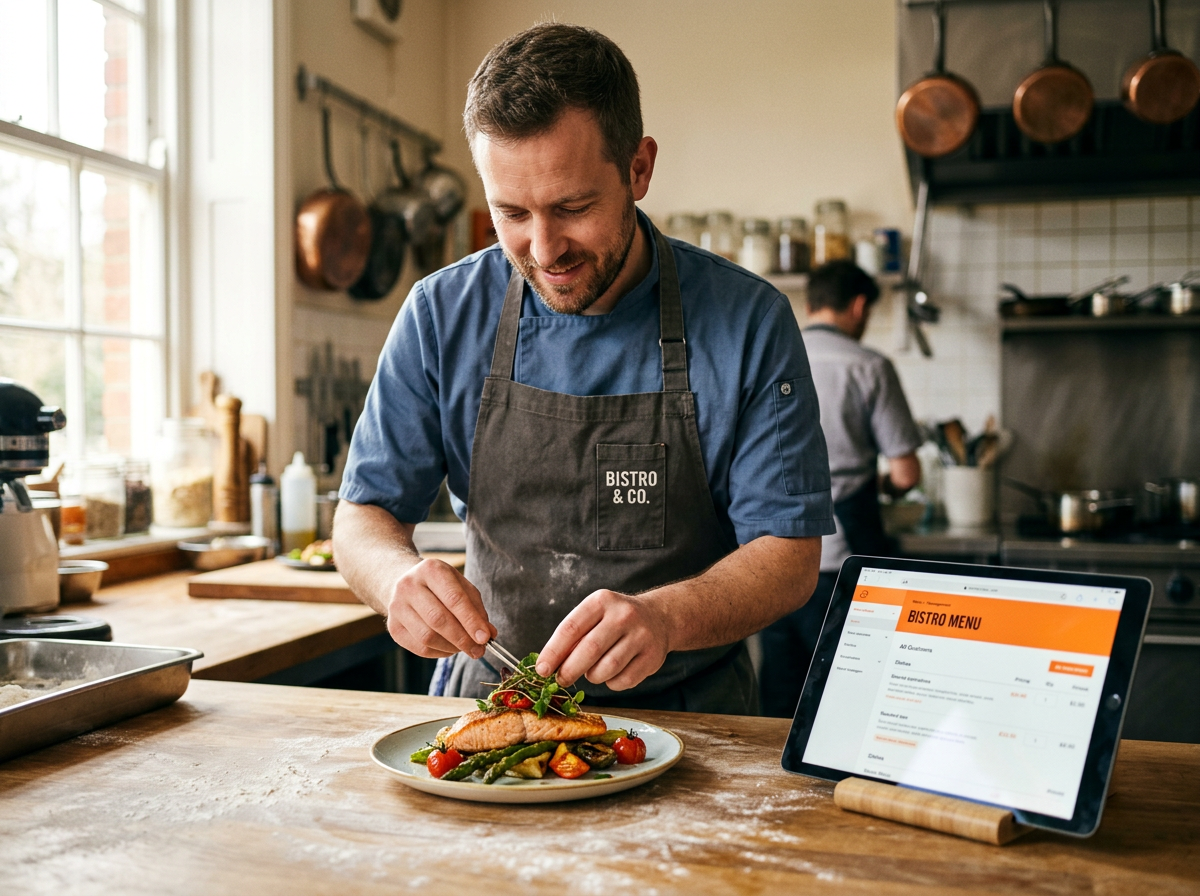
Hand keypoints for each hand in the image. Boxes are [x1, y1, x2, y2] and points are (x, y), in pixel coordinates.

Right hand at [384, 558, 495, 659]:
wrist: (405, 584)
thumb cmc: (441, 586)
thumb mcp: (462, 588)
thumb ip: (477, 610)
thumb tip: (489, 635)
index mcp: (431, 570)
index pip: (453, 598)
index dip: (471, 621)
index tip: (485, 638)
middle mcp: (409, 586)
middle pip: (438, 619)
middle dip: (462, 639)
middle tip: (479, 650)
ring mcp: (397, 607)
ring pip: (427, 637)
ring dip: (451, 648)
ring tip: (465, 648)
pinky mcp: (393, 627)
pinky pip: (419, 648)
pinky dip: (439, 652)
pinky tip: (449, 648)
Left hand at [536, 590, 670, 691]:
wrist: (658, 617)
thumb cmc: (615, 620)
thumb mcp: (594, 615)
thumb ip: (573, 636)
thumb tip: (548, 665)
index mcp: (601, 601)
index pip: (571, 628)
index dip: (553, 651)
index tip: (541, 669)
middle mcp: (623, 615)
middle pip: (589, 650)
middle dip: (569, 670)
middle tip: (561, 680)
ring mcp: (641, 636)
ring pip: (606, 669)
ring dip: (593, 676)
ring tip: (592, 671)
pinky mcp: (652, 657)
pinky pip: (623, 680)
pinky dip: (611, 683)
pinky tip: (612, 673)